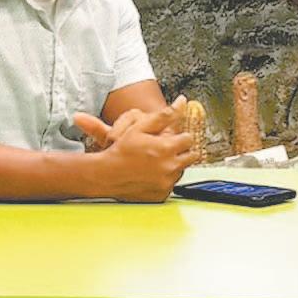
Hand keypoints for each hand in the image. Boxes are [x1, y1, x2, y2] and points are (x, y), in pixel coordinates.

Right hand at [74, 98, 195, 201]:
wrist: (106, 175)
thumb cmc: (121, 150)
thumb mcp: (140, 127)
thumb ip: (164, 115)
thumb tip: (181, 102)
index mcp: (166, 148)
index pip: (189, 139)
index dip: (181, 137)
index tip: (173, 138)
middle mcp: (169, 166)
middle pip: (191, 156)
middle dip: (182, 150)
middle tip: (167, 149)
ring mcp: (166, 182)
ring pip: (182, 170)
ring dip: (174, 164)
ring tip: (157, 161)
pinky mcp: (161, 194)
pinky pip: (172, 184)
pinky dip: (165, 179)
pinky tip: (152, 173)